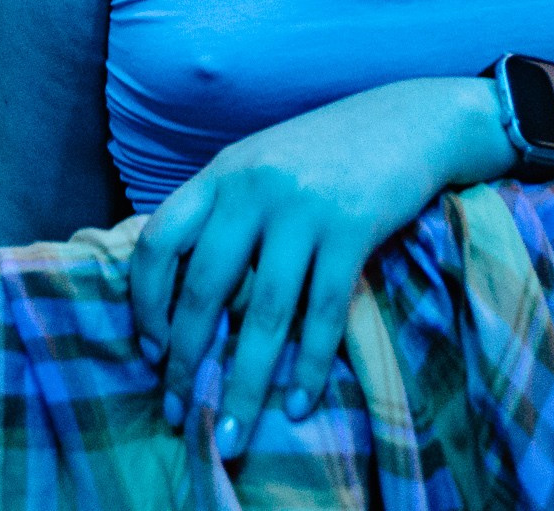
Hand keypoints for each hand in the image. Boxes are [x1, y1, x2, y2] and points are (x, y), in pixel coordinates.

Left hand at [130, 79, 491, 457]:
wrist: (407, 120)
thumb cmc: (326, 151)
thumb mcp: (259, 165)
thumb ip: (222, 214)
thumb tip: (183, 297)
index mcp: (220, 175)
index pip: (159, 242)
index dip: (146, 302)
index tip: (150, 350)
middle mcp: (253, 190)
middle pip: (206, 288)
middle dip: (187, 361)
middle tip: (182, 414)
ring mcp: (303, 210)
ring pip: (264, 314)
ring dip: (246, 383)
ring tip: (234, 434)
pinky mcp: (352, 230)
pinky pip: (323, 312)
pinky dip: (310, 365)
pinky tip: (298, 402)